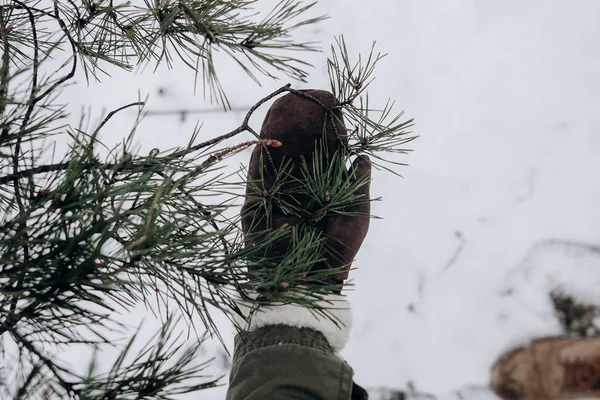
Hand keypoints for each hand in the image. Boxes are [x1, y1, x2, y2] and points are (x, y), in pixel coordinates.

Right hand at [241, 89, 370, 289]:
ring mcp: (276, 197)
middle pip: (299, 153)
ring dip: (281, 133)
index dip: (328, 136)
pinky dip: (261, 151)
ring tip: (286, 104)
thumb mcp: (355, 215)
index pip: (324, 158)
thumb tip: (363, 155)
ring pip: (277, 157)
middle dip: (302, 127)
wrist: (305, 287)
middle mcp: (298, 193)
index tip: (333, 113)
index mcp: (322, 195)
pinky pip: (256, 173)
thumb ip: (358, 184)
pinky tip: (267, 129)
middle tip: (307, 101)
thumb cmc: (335, 255)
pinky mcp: (255, 205)